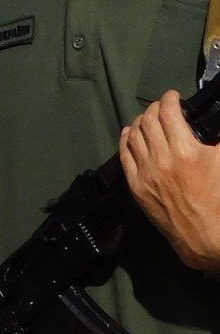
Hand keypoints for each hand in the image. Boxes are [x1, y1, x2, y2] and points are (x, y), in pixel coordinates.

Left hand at [122, 92, 219, 275]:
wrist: (208, 237)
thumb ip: (218, 140)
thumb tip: (213, 122)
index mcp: (185, 151)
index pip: (169, 113)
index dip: (170, 99)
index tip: (175, 96)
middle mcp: (160, 159)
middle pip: (148, 120)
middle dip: (155, 108)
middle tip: (164, 107)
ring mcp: (145, 173)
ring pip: (133, 135)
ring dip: (141, 121)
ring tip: (149, 118)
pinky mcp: (136, 186)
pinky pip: (124, 155)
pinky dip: (126, 139)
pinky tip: (131, 133)